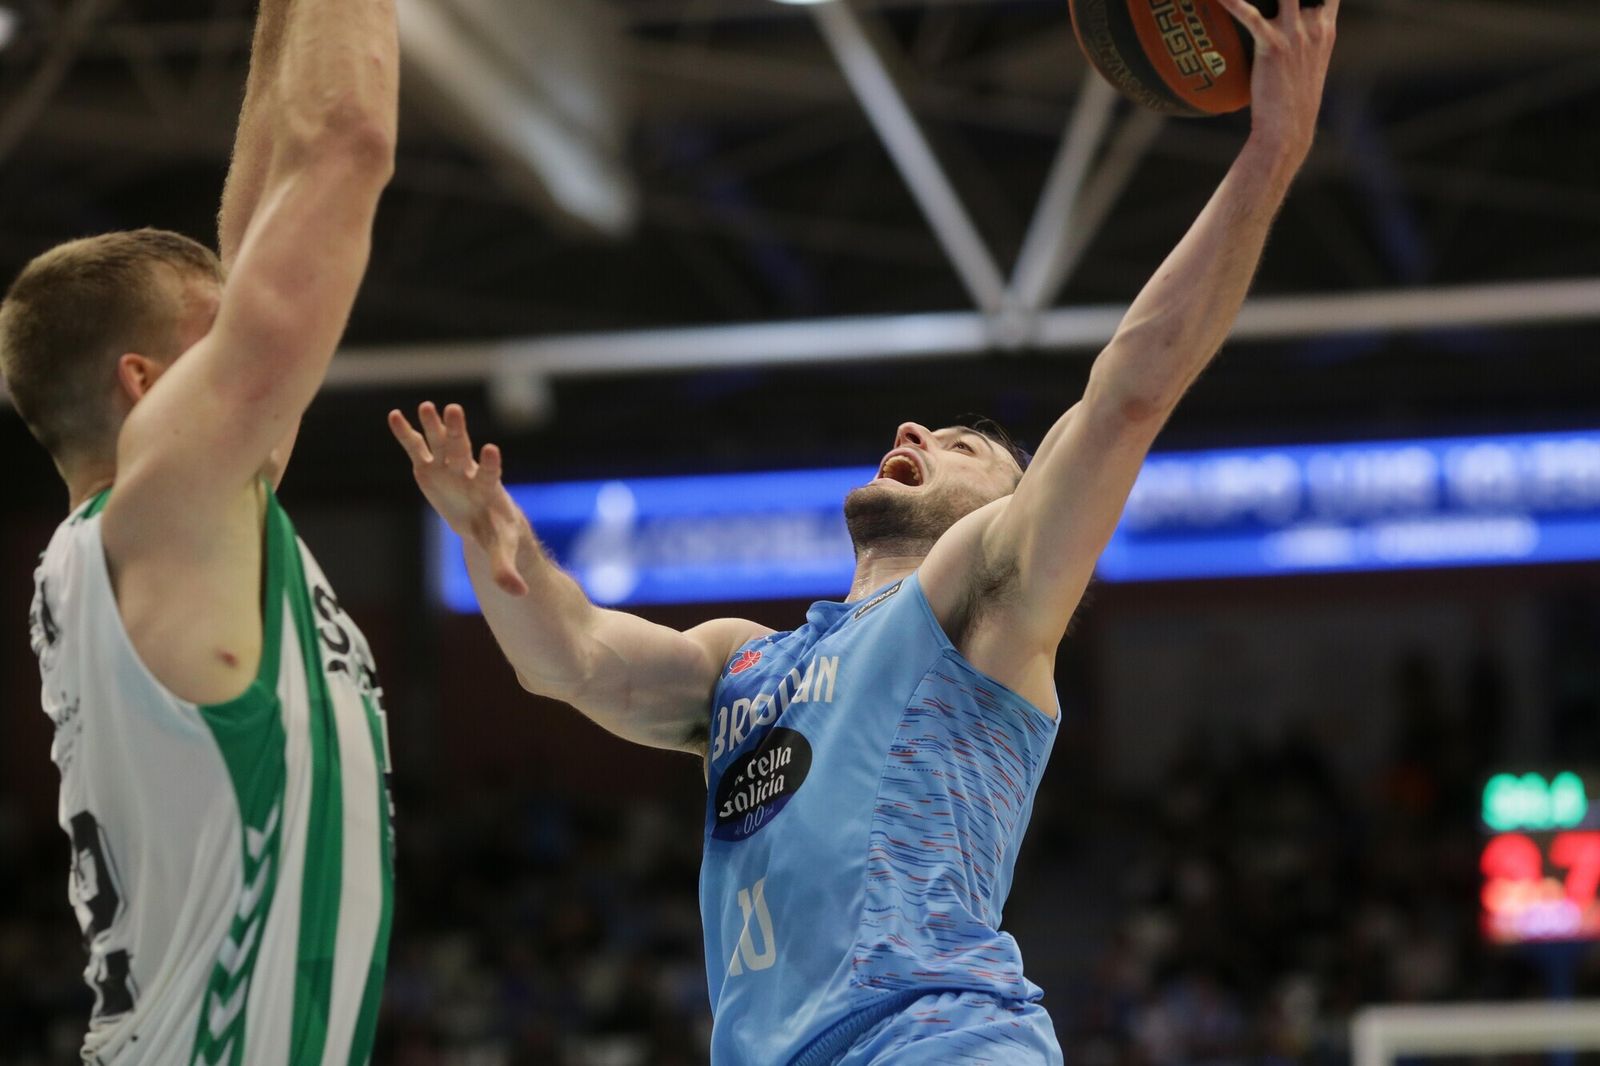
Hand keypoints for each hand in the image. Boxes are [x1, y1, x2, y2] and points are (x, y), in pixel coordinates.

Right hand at [389, 402, 532, 595]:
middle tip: (455, 410)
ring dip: (433, 425)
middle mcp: (467, 473)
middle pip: (462, 450)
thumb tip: (518, 593)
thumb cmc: (496, 533)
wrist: (485, 520)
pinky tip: (394, 416)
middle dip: (458, 432)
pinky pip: (418, 448)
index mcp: (487, 490)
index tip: (491, 450)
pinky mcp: (430, 469)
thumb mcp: (501, 551)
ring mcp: (448, 468)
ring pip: (441, 443)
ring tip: (426, 406)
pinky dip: (406, 433)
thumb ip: (506, 570)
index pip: (490, 475)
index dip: (490, 464)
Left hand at [1216, 0, 1337, 165]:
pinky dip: (1233, 2)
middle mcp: (1315, 25)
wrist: (1288, 131)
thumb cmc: (1289, 102)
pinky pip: (1250, 14)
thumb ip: (1300, 42)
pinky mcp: (1274, 46)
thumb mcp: (1304, 67)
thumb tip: (1279, 32)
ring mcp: (1296, 34)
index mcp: (1325, 28)